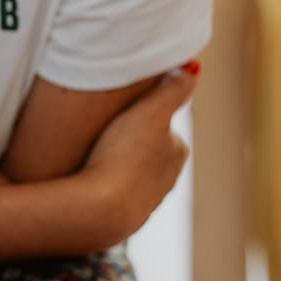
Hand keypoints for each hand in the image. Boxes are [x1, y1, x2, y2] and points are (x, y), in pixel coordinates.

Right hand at [70, 68, 196, 246]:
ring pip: (130, 172)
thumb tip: (195, 64)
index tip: (118, 107)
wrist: (99, 209)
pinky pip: (113, 192)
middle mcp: (168, 177)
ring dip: (115, 163)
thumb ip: (174, 88)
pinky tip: (85, 179)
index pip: (161, 123)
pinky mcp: (122, 216)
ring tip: (89, 154)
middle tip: (100, 129)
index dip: (139, 112)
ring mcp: (145, 200)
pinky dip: (104, 184)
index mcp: (177, 150)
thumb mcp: (151, 112)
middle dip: (128, 139)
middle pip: (147, 148)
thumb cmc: (124, 155)